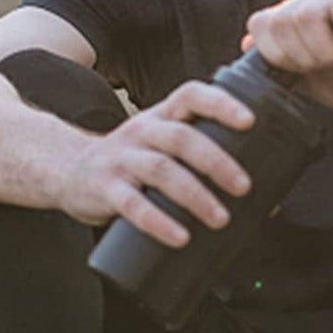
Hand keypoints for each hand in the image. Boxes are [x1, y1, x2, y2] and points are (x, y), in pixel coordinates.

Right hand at [56, 80, 255, 246]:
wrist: (66, 170)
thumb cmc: (128, 163)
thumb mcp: (157, 147)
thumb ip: (200, 163)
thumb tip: (266, 202)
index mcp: (160, 117)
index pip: (191, 95)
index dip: (221, 103)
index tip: (250, 121)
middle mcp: (141, 132)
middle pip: (182, 137)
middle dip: (217, 161)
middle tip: (244, 187)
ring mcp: (120, 159)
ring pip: (161, 169)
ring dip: (195, 195)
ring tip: (220, 219)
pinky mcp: (104, 188)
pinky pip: (132, 204)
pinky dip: (158, 222)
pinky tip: (180, 237)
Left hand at [243, 0, 332, 112]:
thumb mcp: (313, 82)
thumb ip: (281, 65)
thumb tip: (244, 44)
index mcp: (296, 19)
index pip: (259, 25)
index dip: (275, 54)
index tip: (302, 70)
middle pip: (281, 21)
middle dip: (303, 55)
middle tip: (330, 63)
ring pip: (307, 13)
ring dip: (328, 47)